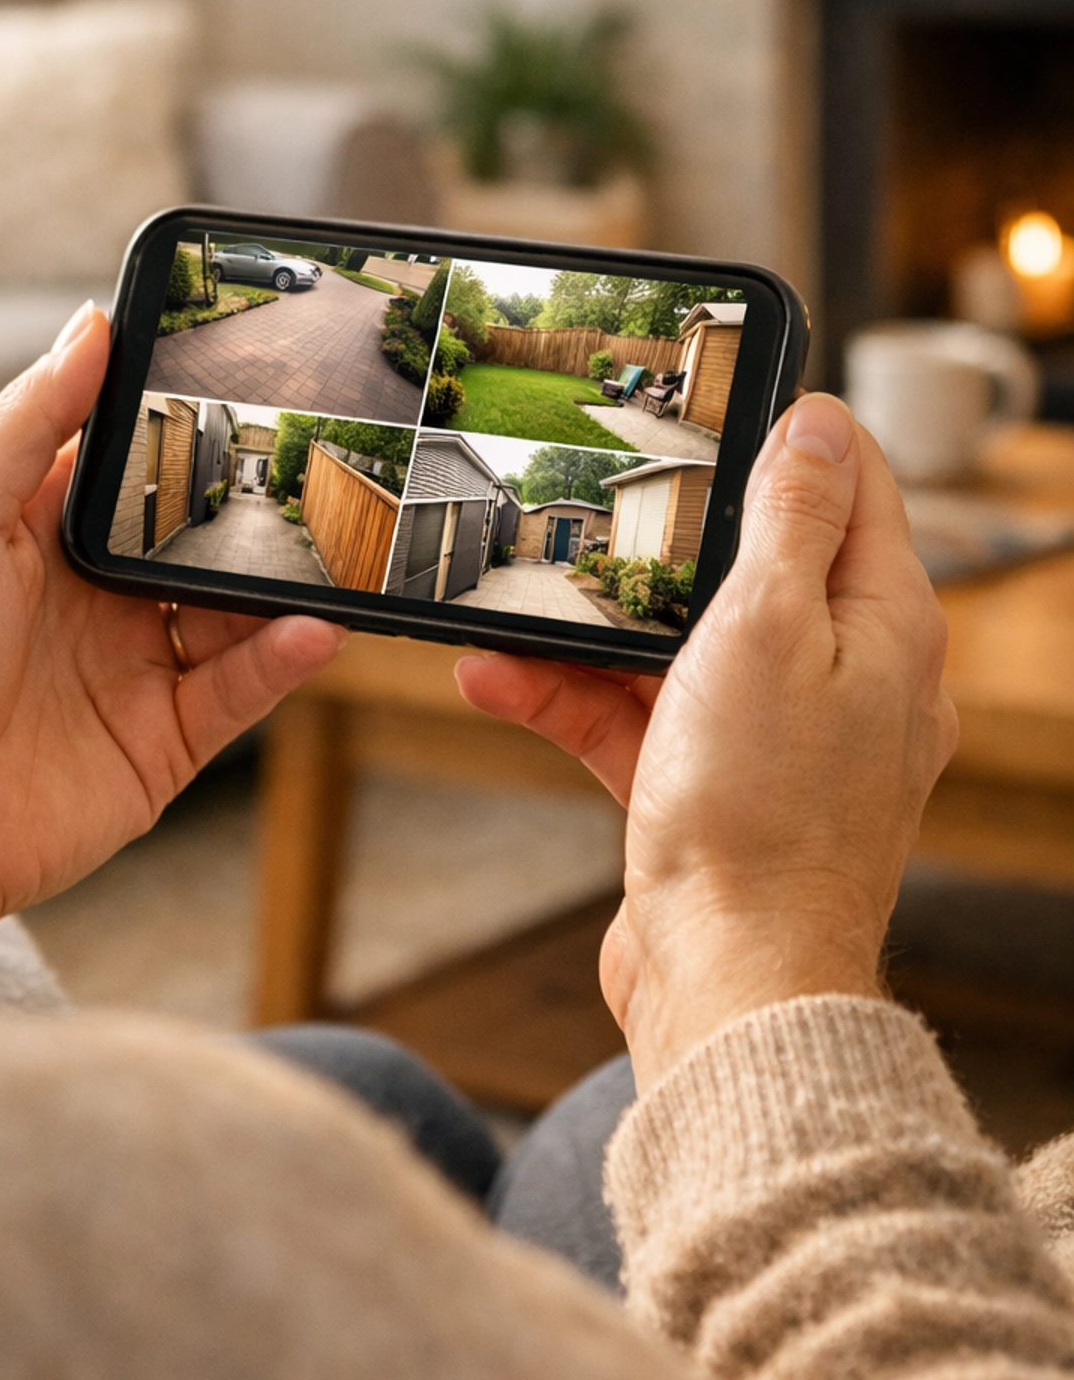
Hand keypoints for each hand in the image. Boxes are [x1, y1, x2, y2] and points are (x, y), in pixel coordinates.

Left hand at [0, 305, 344, 979]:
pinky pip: (241, 690)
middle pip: (198, 539)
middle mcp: (94, 600)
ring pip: (235, 612)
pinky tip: (312, 627)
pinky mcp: (163, 743)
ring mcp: (133, 672)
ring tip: (338, 548)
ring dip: (284, 582)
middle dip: (253, 508)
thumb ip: (32, 421)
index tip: (247, 382)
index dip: (183, 428)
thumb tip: (91, 323)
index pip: (134, 468)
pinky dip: (283, 658)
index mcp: (41, 537)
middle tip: (318, 466)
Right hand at [456, 395, 956, 1090]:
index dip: (788, 431)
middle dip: (658, 536)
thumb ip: (789, 521)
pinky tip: (496, 681)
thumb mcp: (769, 629)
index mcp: (883, 623)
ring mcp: (776, 735)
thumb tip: (818, 422)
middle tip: (592, 493)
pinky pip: (638, 716)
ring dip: (588, 628)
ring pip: (677, 644)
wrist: (728, 984)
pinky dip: (572, 698)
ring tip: (508, 610)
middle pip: (751, 563)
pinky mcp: (713, 788)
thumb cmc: (762, 814)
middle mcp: (843, 674)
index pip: (852, 486)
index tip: (716, 395)